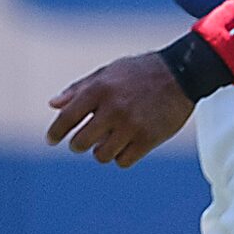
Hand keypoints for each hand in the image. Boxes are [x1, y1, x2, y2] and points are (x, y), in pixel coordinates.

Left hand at [46, 52, 194, 167]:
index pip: (67, 119)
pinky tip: (124, 146)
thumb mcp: (107, 72)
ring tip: (107, 141)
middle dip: (78, 144)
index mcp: (99, 89)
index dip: (56, 133)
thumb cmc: (139, 72)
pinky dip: (120, 157)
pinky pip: (123, 161)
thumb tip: (53, 105)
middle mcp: (113, 109)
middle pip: (81, 143)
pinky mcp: (149, 139)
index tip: (52, 140)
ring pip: (101, 156)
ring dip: (101, 151)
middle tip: (82, 141)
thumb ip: (79, 89)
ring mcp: (131, 125)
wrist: (181, 74)